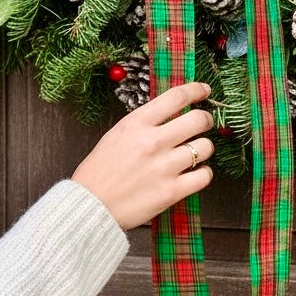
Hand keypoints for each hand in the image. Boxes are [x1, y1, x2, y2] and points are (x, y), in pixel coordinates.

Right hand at [71, 81, 214, 229]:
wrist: (90, 205)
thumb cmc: (99, 171)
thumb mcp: (116, 135)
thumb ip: (143, 123)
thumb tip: (170, 114)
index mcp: (137, 124)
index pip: (176, 97)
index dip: (196, 90)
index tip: (203, 90)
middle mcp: (153, 142)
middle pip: (198, 120)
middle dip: (206, 119)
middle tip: (204, 123)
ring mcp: (164, 167)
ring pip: (205, 147)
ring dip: (204, 148)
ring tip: (195, 152)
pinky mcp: (171, 191)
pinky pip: (204, 176)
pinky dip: (204, 173)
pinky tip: (195, 173)